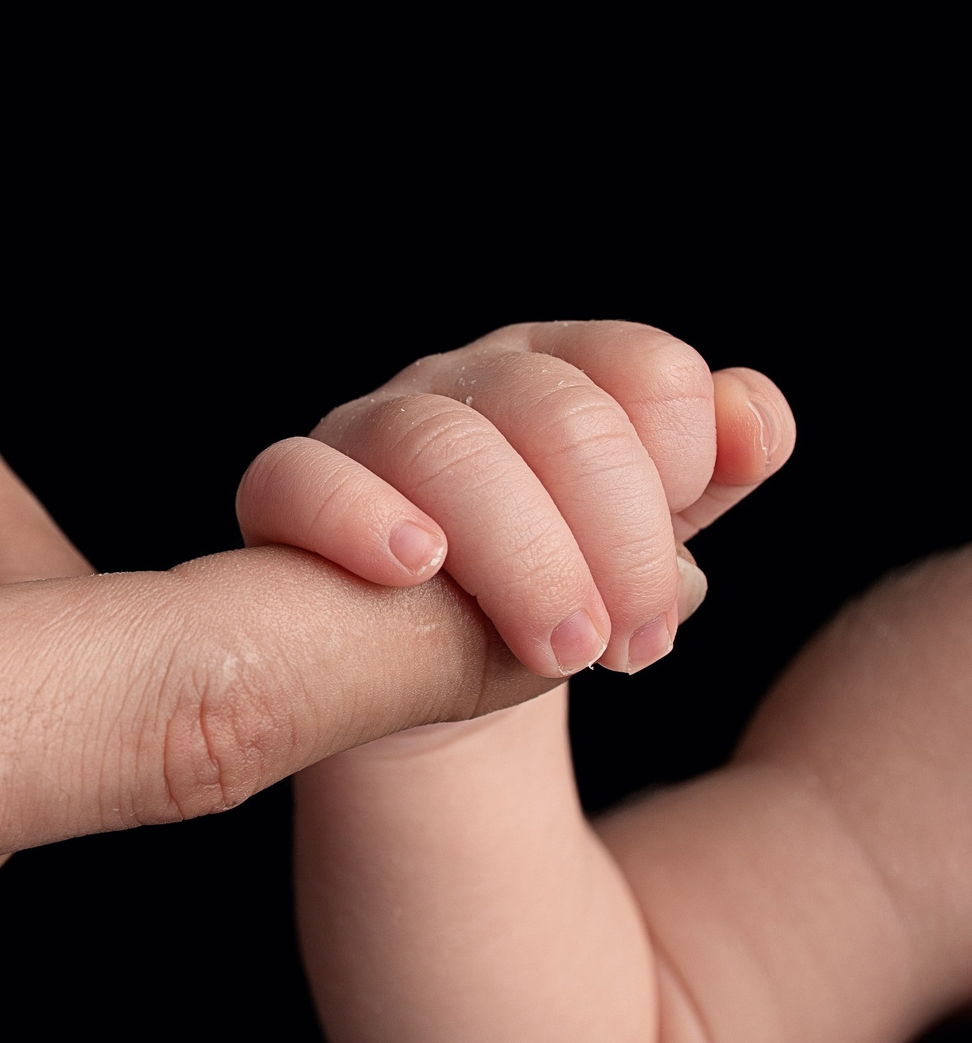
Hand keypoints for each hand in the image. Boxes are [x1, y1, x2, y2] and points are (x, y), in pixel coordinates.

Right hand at [234, 321, 795, 674]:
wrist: (425, 676)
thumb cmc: (547, 593)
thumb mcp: (646, 541)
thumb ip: (714, 471)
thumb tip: (755, 423)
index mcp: (566, 367)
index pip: (644, 374)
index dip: (674, 485)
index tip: (669, 596)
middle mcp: (465, 377)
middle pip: (556, 414)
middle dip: (613, 545)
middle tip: (631, 649)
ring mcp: (369, 426)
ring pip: (442, 445)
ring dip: (519, 555)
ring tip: (560, 653)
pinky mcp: (288, 489)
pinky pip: (301, 476)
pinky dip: (357, 516)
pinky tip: (414, 565)